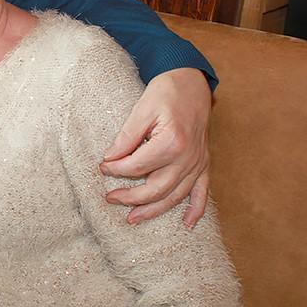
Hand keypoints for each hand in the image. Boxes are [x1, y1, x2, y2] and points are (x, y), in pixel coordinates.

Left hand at [100, 67, 211, 226]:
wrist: (192, 82)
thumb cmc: (165, 93)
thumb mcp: (140, 110)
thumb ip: (126, 138)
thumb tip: (110, 160)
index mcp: (171, 142)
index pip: (137, 166)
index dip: (116, 170)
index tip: (102, 168)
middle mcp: (188, 157)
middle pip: (156, 188)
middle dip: (130, 198)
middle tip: (109, 198)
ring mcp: (199, 163)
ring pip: (176, 196)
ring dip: (154, 210)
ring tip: (133, 219)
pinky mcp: (204, 163)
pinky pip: (202, 192)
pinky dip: (196, 210)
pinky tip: (187, 224)